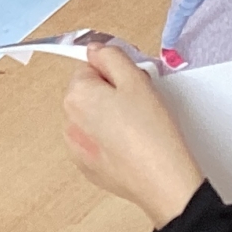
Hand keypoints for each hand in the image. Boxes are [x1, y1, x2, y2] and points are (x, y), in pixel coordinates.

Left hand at [62, 45, 204, 226]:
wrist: (163, 182)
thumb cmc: (152, 132)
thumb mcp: (136, 80)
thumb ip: (111, 56)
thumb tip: (95, 50)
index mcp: (76, 96)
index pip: (90, 67)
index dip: (114, 70)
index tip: (134, 80)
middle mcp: (68, 121)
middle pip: (89, 92)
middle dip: (112, 92)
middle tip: (141, 102)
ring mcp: (76, 147)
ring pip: (93, 118)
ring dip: (110, 116)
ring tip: (139, 126)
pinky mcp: (88, 167)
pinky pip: (96, 141)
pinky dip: (110, 139)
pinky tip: (132, 145)